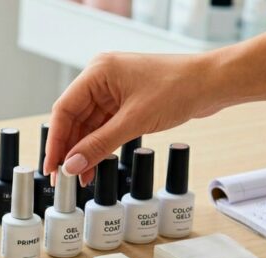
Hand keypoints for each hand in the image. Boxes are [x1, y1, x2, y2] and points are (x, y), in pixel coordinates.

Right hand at [44, 52, 221, 185]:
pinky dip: (98, 146)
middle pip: (73, 119)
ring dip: (83, 151)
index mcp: (97, 72)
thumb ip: (99, 145)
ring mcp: (113, 91)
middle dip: (69, 149)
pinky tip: (94, 164)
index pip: (64, 110)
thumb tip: (72, 166)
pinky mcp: (125, 102)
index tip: (51, 166)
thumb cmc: (179, 88)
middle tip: (62, 177)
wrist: (214, 83)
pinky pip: (103, 127)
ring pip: (87, 126)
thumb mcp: (134, 122)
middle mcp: (101, 79)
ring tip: (80, 177)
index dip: (56, 141)